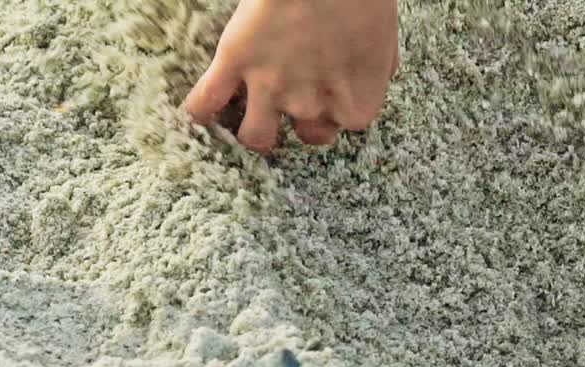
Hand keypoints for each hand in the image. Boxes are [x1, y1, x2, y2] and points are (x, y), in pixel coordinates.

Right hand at [183, 0, 399, 152]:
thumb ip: (378, 70)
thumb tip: (379, 76)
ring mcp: (272, 87)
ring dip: (255, 132)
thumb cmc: (363, 0)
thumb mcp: (385, 43)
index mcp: (355, 106)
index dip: (337, 108)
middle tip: (297, 96)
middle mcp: (314, 106)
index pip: (344, 126)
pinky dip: (201, 110)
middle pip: (307, 135)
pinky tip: (199, 114)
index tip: (333, 90)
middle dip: (304, 119)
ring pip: (255, 136)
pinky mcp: (236, 60)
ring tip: (249, 121)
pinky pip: (208, 100)